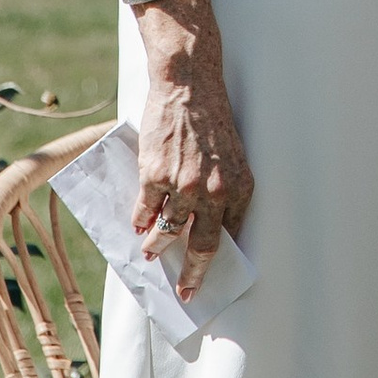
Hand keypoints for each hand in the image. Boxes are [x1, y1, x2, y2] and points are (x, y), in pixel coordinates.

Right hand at [132, 8, 254, 296]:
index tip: (206, 280)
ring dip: (158, 247)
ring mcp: (184, 186)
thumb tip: (208, 223)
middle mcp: (214, 192)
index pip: (229, 237)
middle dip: (192, 275)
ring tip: (150, 254)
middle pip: (202, 246)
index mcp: (239, 188)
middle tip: (185, 292)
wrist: (190, 85)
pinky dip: (140, 221)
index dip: (216, 262)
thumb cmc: (212, 119)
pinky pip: (146, 210)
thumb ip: (223, 190)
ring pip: (169, 232)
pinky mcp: (156, 176)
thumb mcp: (231, 157)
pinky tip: (138, 226)